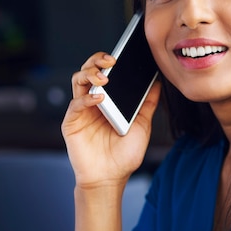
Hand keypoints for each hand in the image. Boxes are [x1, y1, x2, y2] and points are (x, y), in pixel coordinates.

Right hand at [62, 52, 161, 188]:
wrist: (111, 178)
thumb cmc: (125, 153)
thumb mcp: (142, 124)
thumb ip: (148, 103)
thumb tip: (158, 82)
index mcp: (108, 99)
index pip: (105, 71)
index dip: (110, 60)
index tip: (124, 53)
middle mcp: (92, 101)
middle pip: (88, 70)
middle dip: (97, 60)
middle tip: (111, 60)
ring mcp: (81, 111)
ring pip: (78, 81)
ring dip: (90, 74)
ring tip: (105, 78)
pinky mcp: (71, 123)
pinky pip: (76, 104)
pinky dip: (87, 98)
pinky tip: (100, 98)